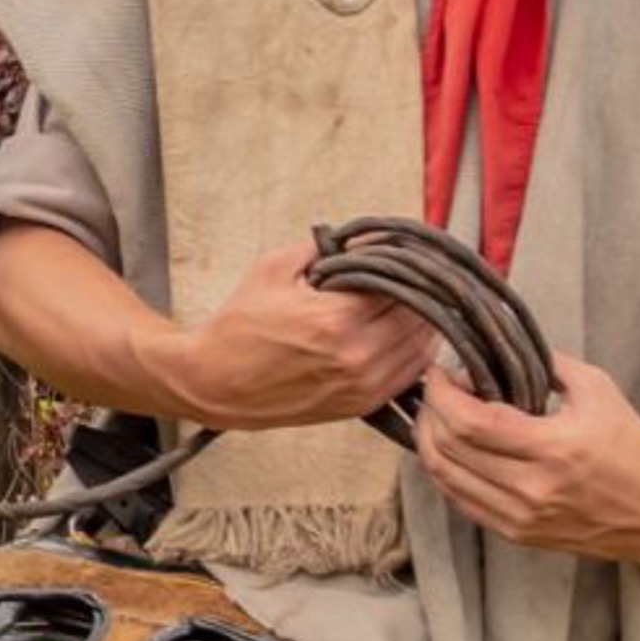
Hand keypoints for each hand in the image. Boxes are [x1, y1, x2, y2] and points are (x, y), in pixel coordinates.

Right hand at [141, 241, 439, 431]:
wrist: (216, 381)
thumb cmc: (239, 328)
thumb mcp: (272, 269)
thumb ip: (322, 248)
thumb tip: (363, 237)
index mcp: (336, 318)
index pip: (400, 284)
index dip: (406, 264)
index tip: (405, 253)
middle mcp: (357, 355)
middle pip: (419, 315)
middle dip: (418, 290)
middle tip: (411, 274)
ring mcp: (362, 384)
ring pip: (422, 345)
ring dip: (424, 321)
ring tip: (411, 301)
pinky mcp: (360, 404)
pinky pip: (410, 374)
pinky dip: (415, 350)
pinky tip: (404, 333)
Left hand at [415, 354, 639, 562]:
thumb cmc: (633, 447)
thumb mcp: (599, 391)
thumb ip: (547, 364)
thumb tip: (496, 349)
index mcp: (555, 449)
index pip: (470, 422)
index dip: (442, 394)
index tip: (438, 372)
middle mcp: (533, 488)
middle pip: (449, 448)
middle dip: (429, 412)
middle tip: (434, 391)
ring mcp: (521, 516)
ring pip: (444, 478)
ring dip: (428, 442)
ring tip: (435, 416)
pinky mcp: (516, 534)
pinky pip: (459, 500)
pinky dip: (444, 471)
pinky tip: (448, 449)